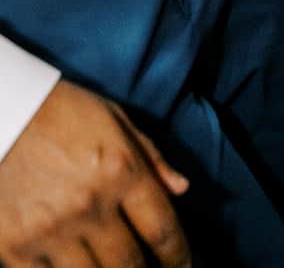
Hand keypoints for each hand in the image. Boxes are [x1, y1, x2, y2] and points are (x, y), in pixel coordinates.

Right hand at [0, 81, 189, 267]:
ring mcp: (50, 231)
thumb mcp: (114, 120)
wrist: (2, 112)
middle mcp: (89, 205)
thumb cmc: (61, 113)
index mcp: (120, 169)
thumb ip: (150, 157)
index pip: (162, 229)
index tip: (184, 266)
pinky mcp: (14, 248)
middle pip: (130, 264)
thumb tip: (182, 188)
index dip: (179, 257)